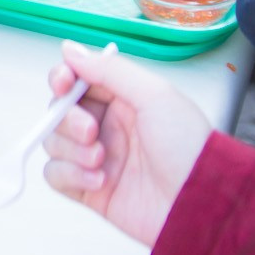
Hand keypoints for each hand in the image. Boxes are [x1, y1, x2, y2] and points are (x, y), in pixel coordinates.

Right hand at [42, 39, 211, 246]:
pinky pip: (56, 176)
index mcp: (123, 100)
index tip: (63, 84)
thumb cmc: (189, 149)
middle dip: (69, 119)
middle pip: (59, 111)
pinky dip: (70, 175)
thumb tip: (71, 50)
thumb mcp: (154, 96)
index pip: (77, 80)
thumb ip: (109, 71)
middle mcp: (107, 126)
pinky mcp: (91, 189)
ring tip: (101, 159)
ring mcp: (97, 158)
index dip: (63, 80)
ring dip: (71, 149)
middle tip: (92, 130)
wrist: (200, 203)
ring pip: (54, 142)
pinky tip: (99, 180)